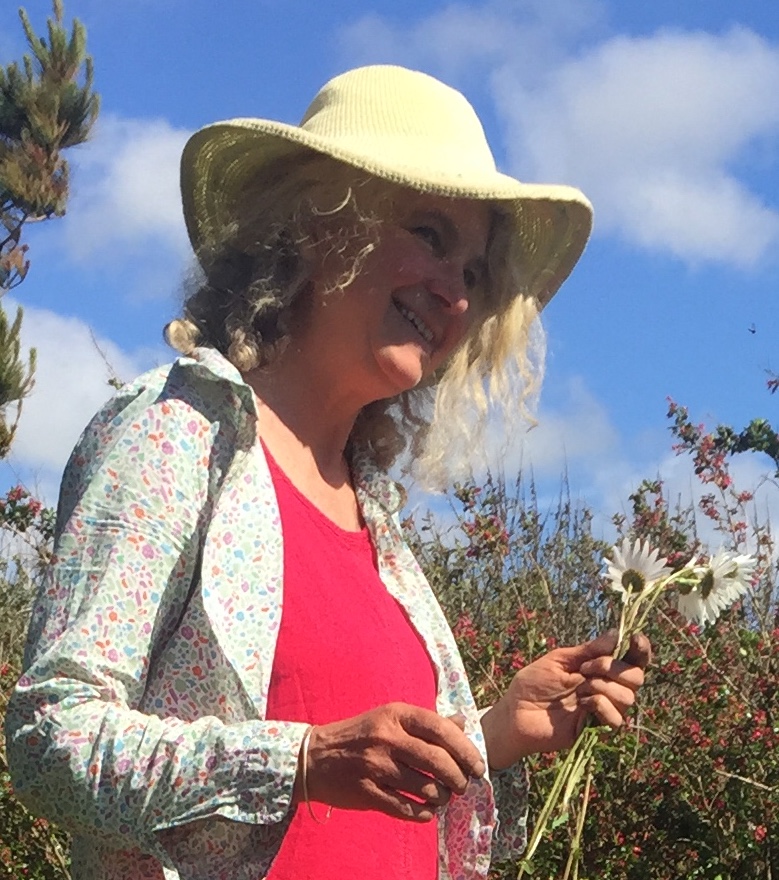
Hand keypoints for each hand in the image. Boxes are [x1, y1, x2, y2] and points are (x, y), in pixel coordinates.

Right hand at [299, 702, 485, 821]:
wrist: (313, 757)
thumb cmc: (360, 734)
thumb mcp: (390, 718)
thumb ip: (427, 722)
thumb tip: (463, 722)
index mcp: (395, 715)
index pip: (440, 729)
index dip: (465, 749)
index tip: (478, 765)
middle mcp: (386, 738)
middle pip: (438, 761)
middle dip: (459, 778)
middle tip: (463, 785)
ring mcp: (375, 766)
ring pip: (426, 788)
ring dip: (443, 797)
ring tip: (444, 797)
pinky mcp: (367, 793)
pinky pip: (406, 808)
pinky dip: (423, 813)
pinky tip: (426, 811)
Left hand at [481, 632, 650, 768]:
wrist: (515, 712)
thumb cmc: (533, 683)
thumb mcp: (559, 660)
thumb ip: (588, 650)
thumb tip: (615, 634)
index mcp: (598, 668)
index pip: (632, 660)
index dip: (641, 649)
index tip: (634, 638)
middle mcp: (606, 688)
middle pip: (636, 677)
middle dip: (614, 668)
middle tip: (586, 668)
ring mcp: (603, 709)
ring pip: (628, 697)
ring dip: (604, 687)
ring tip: (580, 688)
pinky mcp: (596, 729)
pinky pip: (617, 719)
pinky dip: (601, 706)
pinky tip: (582, 705)